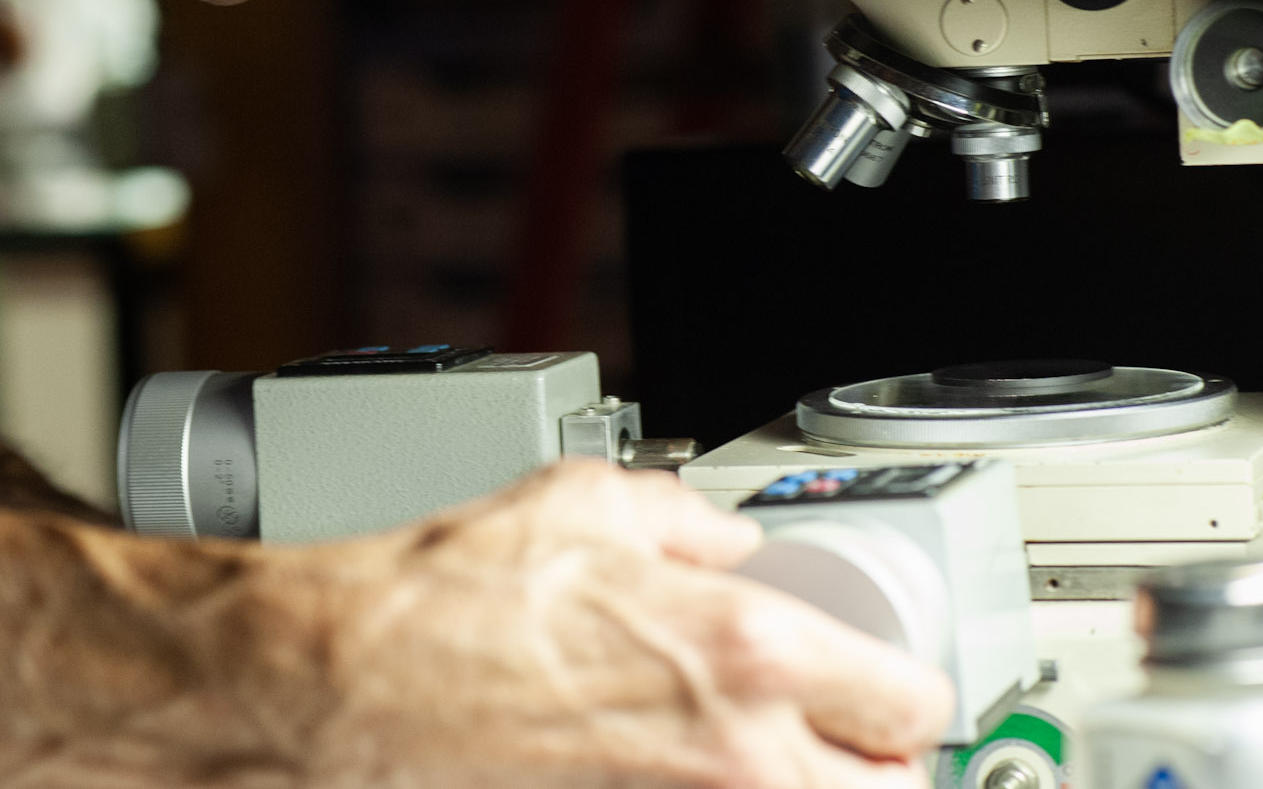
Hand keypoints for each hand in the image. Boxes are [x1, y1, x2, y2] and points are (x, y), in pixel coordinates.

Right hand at [223, 458, 954, 787]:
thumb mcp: (589, 501)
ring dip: (807, 786)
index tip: (890, 682)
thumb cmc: (450, 597)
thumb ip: (690, 523)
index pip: (909, 700)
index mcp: (746, 653)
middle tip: (853, 736)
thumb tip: (726, 541)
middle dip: (882, 763)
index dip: (909, 687)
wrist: (353, 681)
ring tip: (776, 754)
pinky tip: (686, 767)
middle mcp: (736, 755)